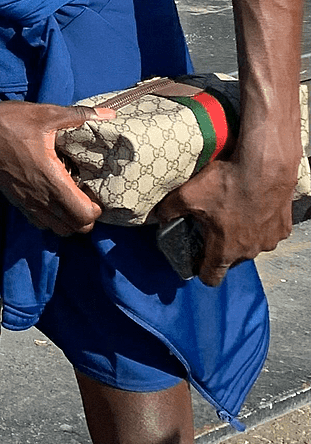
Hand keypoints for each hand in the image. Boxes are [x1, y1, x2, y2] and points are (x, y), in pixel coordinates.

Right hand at [0, 99, 109, 236]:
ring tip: (74, 200)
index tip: (97, 193)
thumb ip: (80, 115)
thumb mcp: (47, 114)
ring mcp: (25, 201)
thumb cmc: (10, 122)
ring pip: (55, 229)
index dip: (96, 210)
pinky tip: (53, 198)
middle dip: (86, 219)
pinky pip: (39, 222)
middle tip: (90, 198)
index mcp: (50, 179)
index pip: (81, 215)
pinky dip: (52, 219)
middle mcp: (39, 197)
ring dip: (69, 221)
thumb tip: (110, 113)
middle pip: (73, 228)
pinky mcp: (15, 200)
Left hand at [156, 146, 296, 286]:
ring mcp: (269, 240)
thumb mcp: (188, 195)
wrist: (266, 165)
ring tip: (236, 212)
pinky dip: (262, 223)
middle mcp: (249, 252)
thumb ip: (170, 210)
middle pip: (231, 259)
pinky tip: (254, 205)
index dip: (201, 271)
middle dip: (222, 247)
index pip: (211, 278)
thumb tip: (159, 215)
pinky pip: (269, 231)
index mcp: (225, 251)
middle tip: (214, 225)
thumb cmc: (229, 183)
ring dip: (244, 234)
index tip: (198, 259)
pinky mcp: (283, 227)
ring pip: (252, 245)